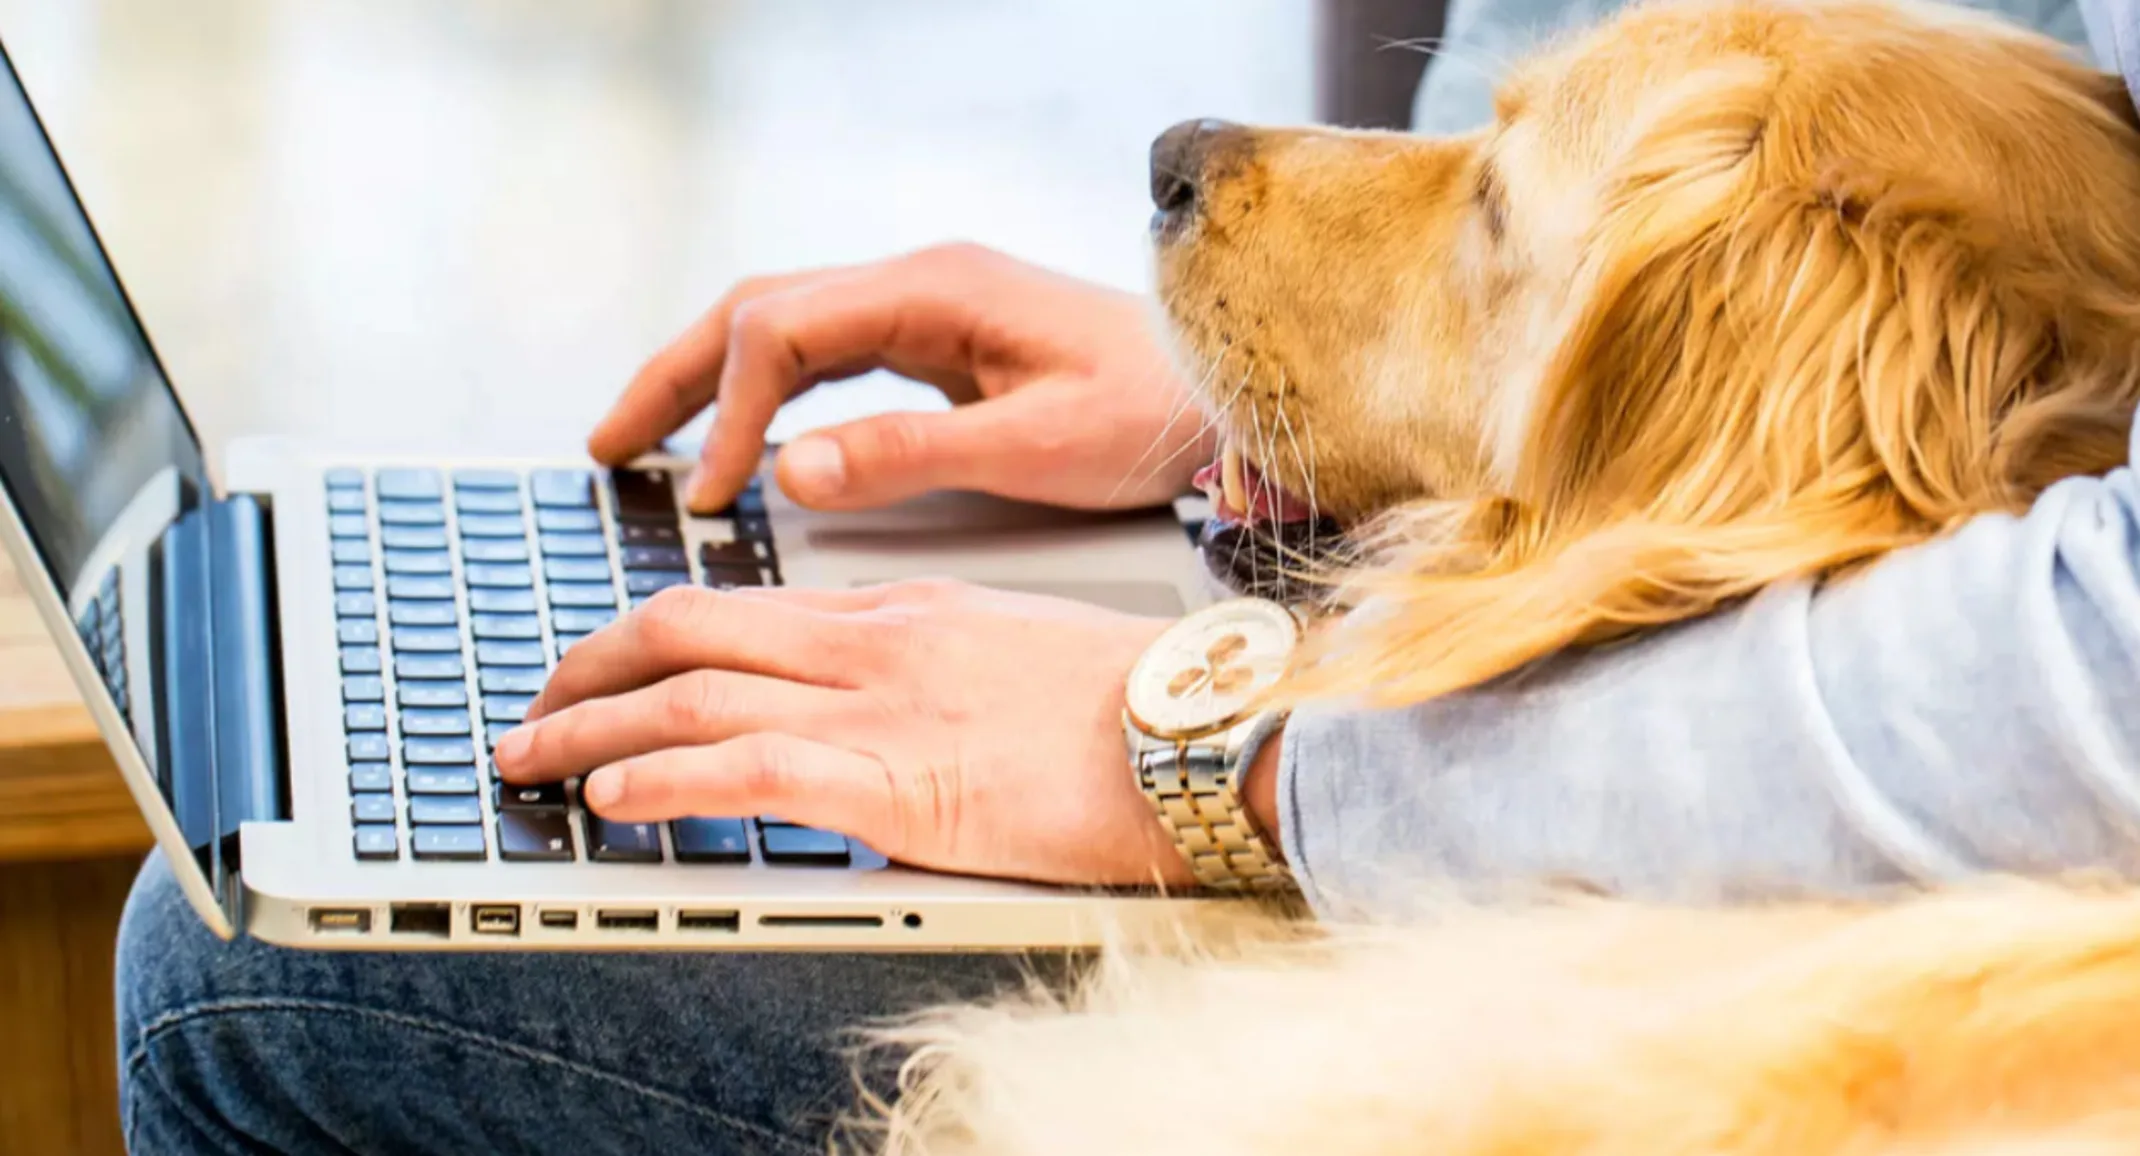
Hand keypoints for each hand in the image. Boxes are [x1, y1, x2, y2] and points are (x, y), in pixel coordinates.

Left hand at [491, 581, 1196, 886]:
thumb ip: (933, 665)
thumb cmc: (1134, 700)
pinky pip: (751, 772)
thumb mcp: (1016, 650)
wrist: (1206, 727)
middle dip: (587, 668)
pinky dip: (664, 781)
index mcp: (900, 611)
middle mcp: (871, 644)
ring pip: (693, 697)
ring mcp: (880, 709)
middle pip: (689, 632)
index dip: (646, 636)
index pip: (739, 606)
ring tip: (524, 760)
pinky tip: (609, 798)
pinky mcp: (900, 786)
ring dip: (588, 729)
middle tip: (529, 706)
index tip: (601, 666)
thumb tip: (886, 703)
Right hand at [588, 243, 1214, 514]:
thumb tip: (788, 469)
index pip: (783, 331)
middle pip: (759, 311)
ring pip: (782, 329)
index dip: (727, 409)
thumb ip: (910, 454)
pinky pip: (824, 357)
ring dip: (708, 382)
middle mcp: (918, 285)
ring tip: (642, 444)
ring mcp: (925, 309)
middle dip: (676, 377)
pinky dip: (765, 395)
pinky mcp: (938, 344)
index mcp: (934, 291)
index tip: (708, 488)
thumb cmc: (1150, 414)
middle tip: (607, 445)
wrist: (1222, 399)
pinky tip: (741, 438)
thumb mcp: (1037, 444)